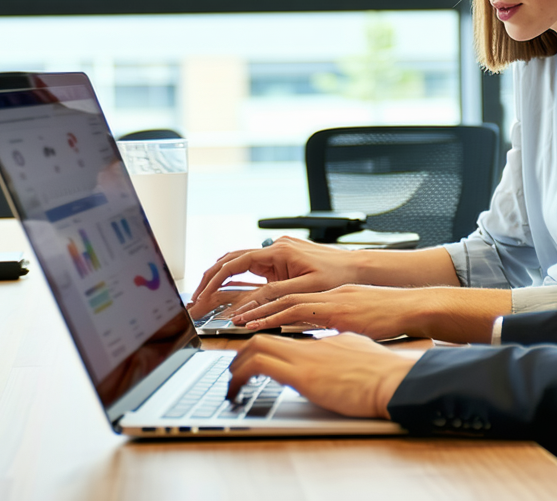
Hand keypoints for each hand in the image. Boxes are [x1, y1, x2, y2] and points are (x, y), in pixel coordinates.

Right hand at [187, 236, 357, 317]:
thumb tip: (245, 310)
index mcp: (278, 252)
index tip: (201, 296)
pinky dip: (238, 278)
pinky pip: (254, 267)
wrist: (360, 268)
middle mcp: (276, 248)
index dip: (213, 280)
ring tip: (206, 296)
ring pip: (240, 262)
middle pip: (231, 260)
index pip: (234, 264)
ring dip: (222, 277)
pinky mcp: (283, 259)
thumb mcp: (304, 292)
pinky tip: (229, 290)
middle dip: (210, 278)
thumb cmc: (339, 278)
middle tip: (196, 298)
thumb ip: (272, 298)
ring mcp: (279, 252)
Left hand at [227, 332, 419, 418]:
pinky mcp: (305, 372)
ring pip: (264, 340)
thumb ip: (341, 342)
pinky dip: (247, 366)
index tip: (259, 329)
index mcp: (333, 317)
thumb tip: (331, 351)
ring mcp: (309, 350)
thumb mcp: (360, 344)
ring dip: (245, 351)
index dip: (273, 320)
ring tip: (234, 367)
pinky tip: (240, 376)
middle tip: (239, 347)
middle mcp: (315, 332)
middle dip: (253, 329)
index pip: (294, 310)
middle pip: (271, 319)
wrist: (396, 378)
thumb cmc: (386, 366)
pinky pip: (265, 362)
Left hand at [234, 284, 510, 343]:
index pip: (295, 300)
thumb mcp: (361, 326)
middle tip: (236, 316)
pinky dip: (274, 317)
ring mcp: (332, 299)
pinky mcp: (336, 309)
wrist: (415, 310)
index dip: (270, 308)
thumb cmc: (395, 321)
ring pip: (285, 301)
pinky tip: (257, 326)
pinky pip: (297, 311)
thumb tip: (332, 345)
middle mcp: (329, 294)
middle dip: (257, 306)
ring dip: (259, 312)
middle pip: (284, 296)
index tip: (251, 316)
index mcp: (335, 298)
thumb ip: (342, 330)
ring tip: (237, 321)